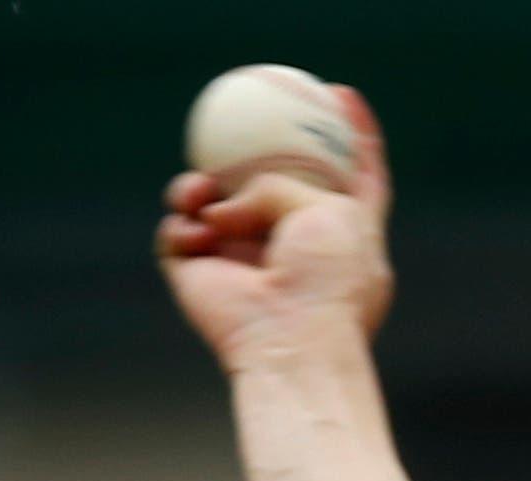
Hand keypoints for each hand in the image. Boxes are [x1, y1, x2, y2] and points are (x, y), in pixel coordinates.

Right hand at [156, 84, 395, 369]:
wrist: (293, 338)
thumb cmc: (327, 279)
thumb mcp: (331, 209)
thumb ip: (285, 181)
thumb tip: (228, 203)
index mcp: (340, 234)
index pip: (352, 176)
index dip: (353, 134)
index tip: (341, 92)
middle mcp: (293, 246)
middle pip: (269, 183)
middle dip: (249, 152)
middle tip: (233, 121)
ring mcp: (243, 261)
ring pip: (210, 201)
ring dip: (196, 187)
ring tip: (199, 192)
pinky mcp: (200, 276)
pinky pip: (178, 233)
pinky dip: (184, 227)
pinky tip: (199, 235)